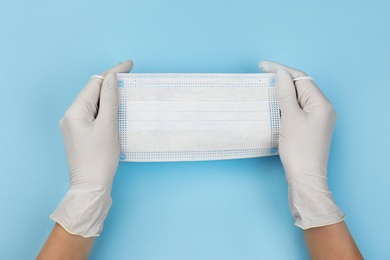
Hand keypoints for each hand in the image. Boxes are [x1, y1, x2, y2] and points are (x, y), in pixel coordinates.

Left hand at [50, 60, 132, 236]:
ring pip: (95, 104)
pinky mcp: (82, 135)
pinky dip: (107, 110)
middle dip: (112, 84)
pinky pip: (95, 115)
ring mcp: (75, 126)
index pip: (95, 83)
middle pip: (93, 92)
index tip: (130, 65)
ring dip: (110, 97)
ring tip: (128, 92)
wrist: (91, 188)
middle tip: (131, 78)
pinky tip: (118, 109)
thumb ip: (109, 100)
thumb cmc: (100, 159)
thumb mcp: (108, 126)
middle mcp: (71, 116)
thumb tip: (112, 77)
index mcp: (75, 111)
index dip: (113, 72)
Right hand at [260, 61, 344, 228]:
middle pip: (300, 86)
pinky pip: (297, 110)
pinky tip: (273, 105)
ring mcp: (317, 119)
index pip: (300, 78)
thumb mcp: (290, 118)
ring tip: (265, 88)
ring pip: (297, 98)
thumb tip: (281, 73)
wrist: (306, 179)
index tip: (262, 66)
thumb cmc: (299, 150)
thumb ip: (286, 94)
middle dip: (282, 80)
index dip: (281, 70)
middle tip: (262, 76)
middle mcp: (322, 108)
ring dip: (282, 93)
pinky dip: (284, 105)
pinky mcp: (310, 128)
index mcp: (321, 103)